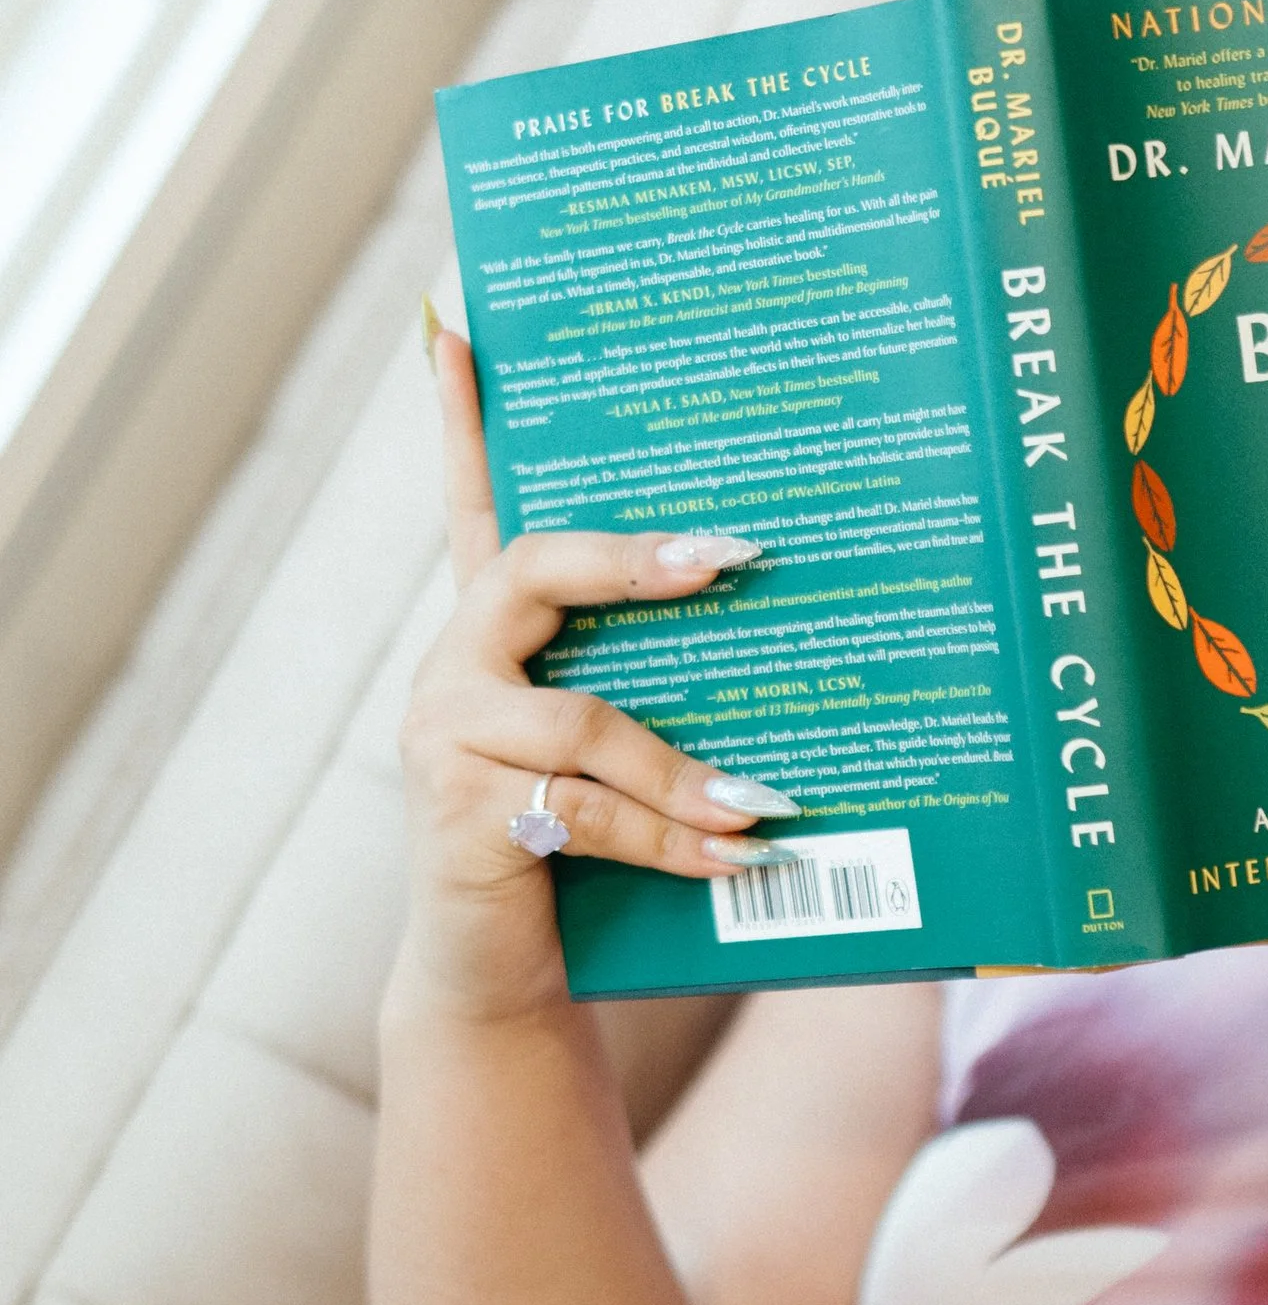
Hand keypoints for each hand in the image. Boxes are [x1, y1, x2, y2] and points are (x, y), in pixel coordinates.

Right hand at [398, 315, 792, 1015]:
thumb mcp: (622, 752)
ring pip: (583, 720)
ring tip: (765, 801)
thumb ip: (667, 687)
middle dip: (632, 559)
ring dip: (683, 767)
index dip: (460, 423)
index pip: (471, 507)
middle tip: (732, 555)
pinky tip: (733, 856)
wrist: (503, 975)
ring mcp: (444, 736)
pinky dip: (670, 836)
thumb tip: (784, 616)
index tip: (458, 329)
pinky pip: (584, 809)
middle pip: (531, 568)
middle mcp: (452, 667)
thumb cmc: (585, 848)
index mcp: (492, 635)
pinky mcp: (458, 813)